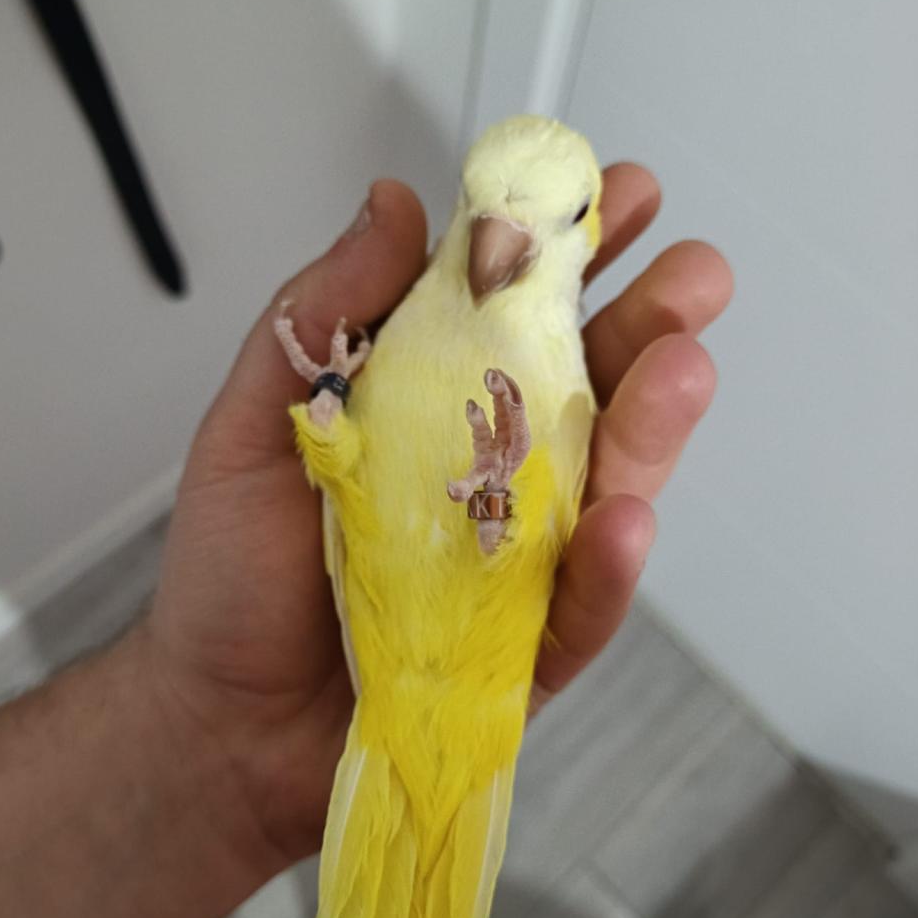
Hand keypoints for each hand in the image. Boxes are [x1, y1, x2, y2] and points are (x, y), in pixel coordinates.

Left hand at [138, 171, 731, 873]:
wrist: (225, 721)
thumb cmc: (235, 574)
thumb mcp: (256, 423)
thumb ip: (321, 315)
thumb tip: (395, 204)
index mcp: (430, 411)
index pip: (514, 320)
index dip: (567, 257)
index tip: (610, 196)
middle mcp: (490, 476)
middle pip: (587, 394)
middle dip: (647, 327)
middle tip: (692, 273)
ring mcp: (517, 560)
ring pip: (607, 486)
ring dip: (653, 428)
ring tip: (682, 367)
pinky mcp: (527, 645)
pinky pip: (582, 604)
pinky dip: (608, 567)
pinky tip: (625, 518)